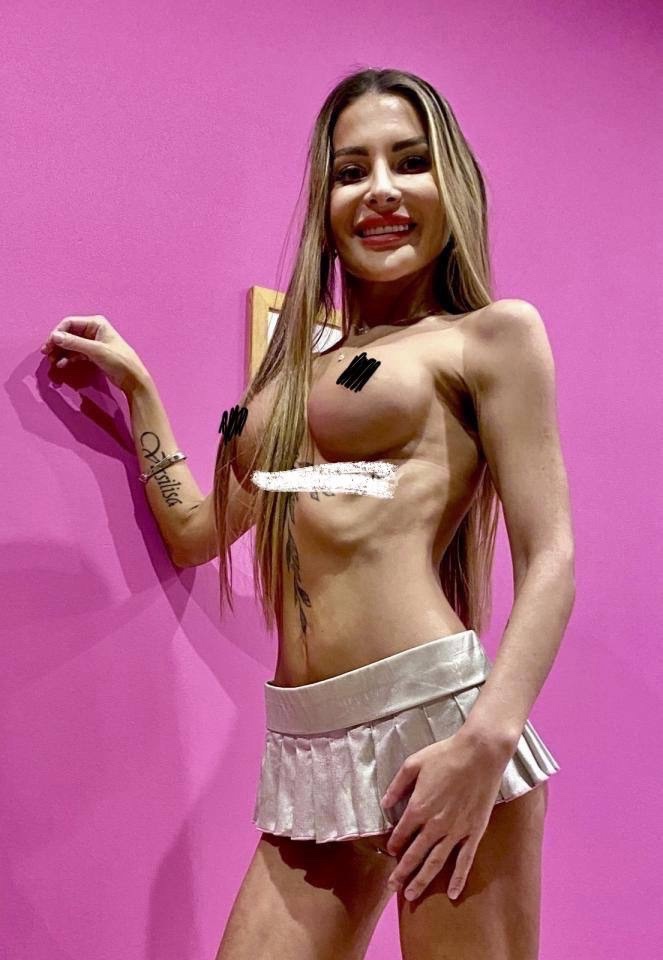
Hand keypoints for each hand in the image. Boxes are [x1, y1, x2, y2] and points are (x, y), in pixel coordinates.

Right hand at [40, 315, 149, 393]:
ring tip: (54, 362)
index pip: (69, 323)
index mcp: (96, 323)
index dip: (57, 333)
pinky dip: (68, 358)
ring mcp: (93, 342)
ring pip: (70, 344)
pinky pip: (75, 353)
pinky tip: (62, 365)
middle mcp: (93, 330)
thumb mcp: (96, 351)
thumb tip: (55, 336)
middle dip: (57, 344)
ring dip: (61, 352)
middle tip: (47, 355)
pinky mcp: (93, 354)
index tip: (49, 346)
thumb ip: (74, 343)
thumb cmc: (120, 361)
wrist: (133, 379)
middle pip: (68, 333)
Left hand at [381, 731, 508, 901]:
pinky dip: (458, 878)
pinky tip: (452, 893)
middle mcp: (435, 825)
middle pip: (415, 854)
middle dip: (402, 872)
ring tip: (411, 895)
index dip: (394, 844)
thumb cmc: (445, 755)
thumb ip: (397, 785)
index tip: (390, 851)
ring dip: (422, 880)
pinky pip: (464, 860)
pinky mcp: (473, 832)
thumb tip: (384, 803)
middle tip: (392, 887)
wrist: (480, 754)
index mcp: (418, 807)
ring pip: (435, 862)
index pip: (401, 833)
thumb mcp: (413, 763)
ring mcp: (455, 831)